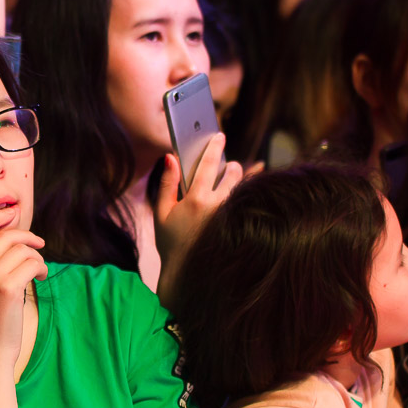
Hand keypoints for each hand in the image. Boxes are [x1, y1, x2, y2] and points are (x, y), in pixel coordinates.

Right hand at [0, 207, 47, 374]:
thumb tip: (9, 240)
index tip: (14, 214)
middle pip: (3, 236)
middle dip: (26, 236)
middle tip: (39, 243)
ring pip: (20, 250)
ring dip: (36, 257)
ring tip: (39, 271)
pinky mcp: (6, 290)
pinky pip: (31, 264)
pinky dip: (41, 267)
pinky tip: (40, 278)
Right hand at [154, 133, 242, 307]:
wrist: (186, 273)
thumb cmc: (170, 241)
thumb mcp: (160, 212)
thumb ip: (166, 183)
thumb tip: (170, 156)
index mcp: (196, 200)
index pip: (208, 164)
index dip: (214, 146)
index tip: (219, 135)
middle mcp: (217, 207)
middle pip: (232, 174)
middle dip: (231, 166)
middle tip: (229, 165)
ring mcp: (230, 218)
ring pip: (242, 189)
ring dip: (238, 181)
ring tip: (232, 179)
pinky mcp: (238, 227)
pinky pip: (247, 203)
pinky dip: (245, 197)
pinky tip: (245, 195)